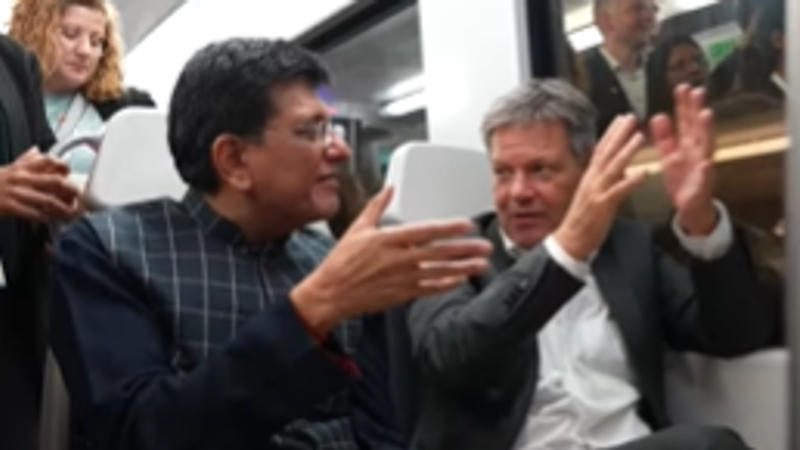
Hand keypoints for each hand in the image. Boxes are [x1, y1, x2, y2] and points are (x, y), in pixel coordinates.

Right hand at [0, 147, 79, 222]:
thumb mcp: (8, 169)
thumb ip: (25, 161)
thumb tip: (38, 150)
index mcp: (22, 168)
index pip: (47, 160)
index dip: (63, 167)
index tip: (71, 175)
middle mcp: (21, 178)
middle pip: (54, 181)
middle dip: (70, 191)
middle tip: (78, 199)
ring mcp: (16, 192)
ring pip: (48, 200)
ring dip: (62, 209)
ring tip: (69, 215)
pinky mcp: (10, 207)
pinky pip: (34, 213)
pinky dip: (45, 218)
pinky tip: (51, 220)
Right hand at [291, 187, 491, 334]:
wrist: (331, 292)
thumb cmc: (342, 261)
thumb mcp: (357, 228)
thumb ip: (377, 206)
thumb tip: (389, 188)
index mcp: (388, 239)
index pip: (425, 231)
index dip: (449, 228)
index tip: (467, 224)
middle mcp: (398, 259)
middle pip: (439, 252)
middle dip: (465, 249)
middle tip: (485, 246)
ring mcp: (402, 278)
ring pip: (439, 272)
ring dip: (462, 268)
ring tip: (481, 264)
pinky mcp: (402, 294)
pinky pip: (429, 289)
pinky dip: (446, 284)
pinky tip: (460, 280)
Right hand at [553, 115, 646, 260]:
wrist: (570, 240)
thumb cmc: (582, 220)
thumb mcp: (593, 195)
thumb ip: (606, 180)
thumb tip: (621, 169)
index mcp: (590, 177)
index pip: (601, 150)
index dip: (612, 133)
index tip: (621, 119)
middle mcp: (592, 181)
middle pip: (606, 153)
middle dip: (619, 134)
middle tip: (631, 118)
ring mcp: (596, 192)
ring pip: (613, 167)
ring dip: (626, 151)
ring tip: (639, 137)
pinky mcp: (602, 206)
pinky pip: (618, 191)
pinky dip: (630, 182)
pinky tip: (643, 174)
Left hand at [650, 84, 716, 235]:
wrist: (690, 207)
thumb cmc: (681, 179)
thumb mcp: (670, 156)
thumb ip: (665, 137)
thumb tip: (658, 115)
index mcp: (687, 145)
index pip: (685, 121)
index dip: (684, 105)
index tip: (682, 87)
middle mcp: (698, 152)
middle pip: (698, 128)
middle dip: (697, 110)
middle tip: (697, 91)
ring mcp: (703, 167)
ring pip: (706, 146)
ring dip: (707, 131)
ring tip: (706, 115)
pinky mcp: (702, 185)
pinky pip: (704, 178)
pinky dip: (705, 170)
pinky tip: (705, 162)